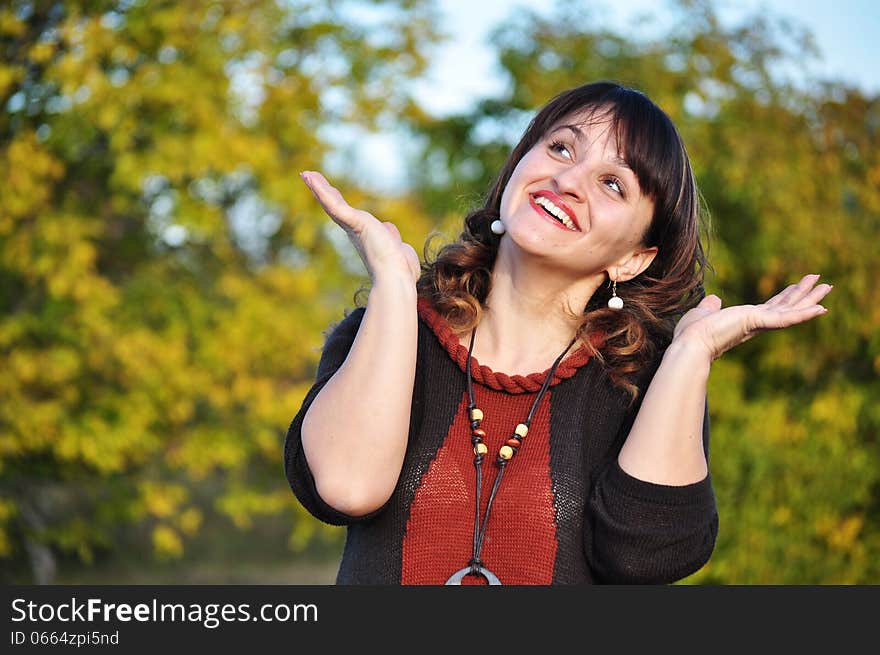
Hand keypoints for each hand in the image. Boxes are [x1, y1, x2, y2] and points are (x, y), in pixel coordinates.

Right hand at [300, 170, 420, 283]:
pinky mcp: (353, 221)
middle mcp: (354, 231)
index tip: (330, 192)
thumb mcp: (397, 246)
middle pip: (335, 206)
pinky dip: (322, 190)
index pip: (347, 214)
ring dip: (318, 187)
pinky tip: (311, 178)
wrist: (395, 276)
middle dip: (323, 192)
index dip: (336, 202)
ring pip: (332, 203)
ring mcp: (352, 226)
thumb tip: (389, 229)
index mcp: (363, 235)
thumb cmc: (399, 269)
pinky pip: (334, 203)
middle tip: (308, 177)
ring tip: (306, 174)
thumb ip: (392, 237)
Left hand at [672, 274, 832, 360]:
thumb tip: (714, 300)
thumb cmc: (692, 334)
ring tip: (828, 286)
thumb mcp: (703, 313)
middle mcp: (755, 323)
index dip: (784, 297)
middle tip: (824, 284)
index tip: (796, 287)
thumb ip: (711, 306)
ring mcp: (758, 323)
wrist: (689, 345)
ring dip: (809, 298)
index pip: (770, 307)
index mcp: (745, 321)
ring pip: (790, 309)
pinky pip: (785, 317)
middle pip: (786, 306)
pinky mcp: (757, 321)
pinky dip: (803, 313)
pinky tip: (821, 308)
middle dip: (804, 295)